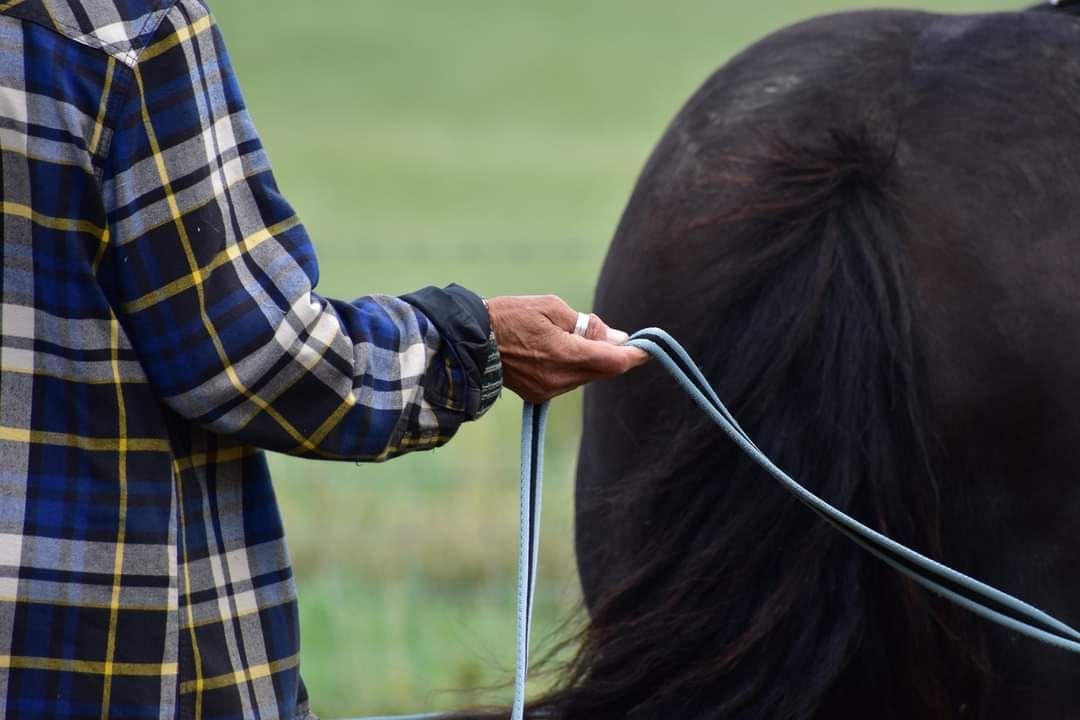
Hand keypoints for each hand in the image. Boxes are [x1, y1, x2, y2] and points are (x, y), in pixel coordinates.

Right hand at [486, 295, 649, 403]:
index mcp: (566, 355)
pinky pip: (568, 381)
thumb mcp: (552, 308)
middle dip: (611, 353)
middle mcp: (560, 379)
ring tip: (569, 335)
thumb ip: (589, 325)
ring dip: (590, 359)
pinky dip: (573, 367)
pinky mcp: (539, 395)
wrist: (470, 341)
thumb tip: (618, 338)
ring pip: (586, 376)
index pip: (615, 361)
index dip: (635, 355)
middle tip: (608, 333)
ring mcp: (549, 390)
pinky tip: (558, 349)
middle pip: (603, 370)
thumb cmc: (510, 316)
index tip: (648, 347)